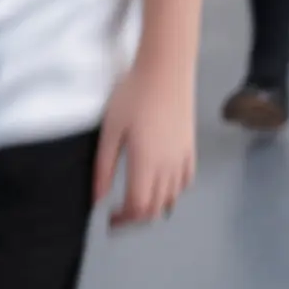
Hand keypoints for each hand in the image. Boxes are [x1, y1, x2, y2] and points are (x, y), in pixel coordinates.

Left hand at [96, 54, 197, 228]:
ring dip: (155, 206)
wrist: (167, 69)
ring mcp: (182, 158)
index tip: (109, 218)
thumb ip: (103, 167)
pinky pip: (186, 181)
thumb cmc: (134, 95)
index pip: (138, 207)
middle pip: (155, 208)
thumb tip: (98, 199)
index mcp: (145, 164)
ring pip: (172, 197)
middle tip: (119, 213)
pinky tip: (163, 184)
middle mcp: (167, 167)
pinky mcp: (191, 147)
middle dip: (136, 217)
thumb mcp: (111, 130)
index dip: (123, 220)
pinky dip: (174, 191)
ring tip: (138, 199)